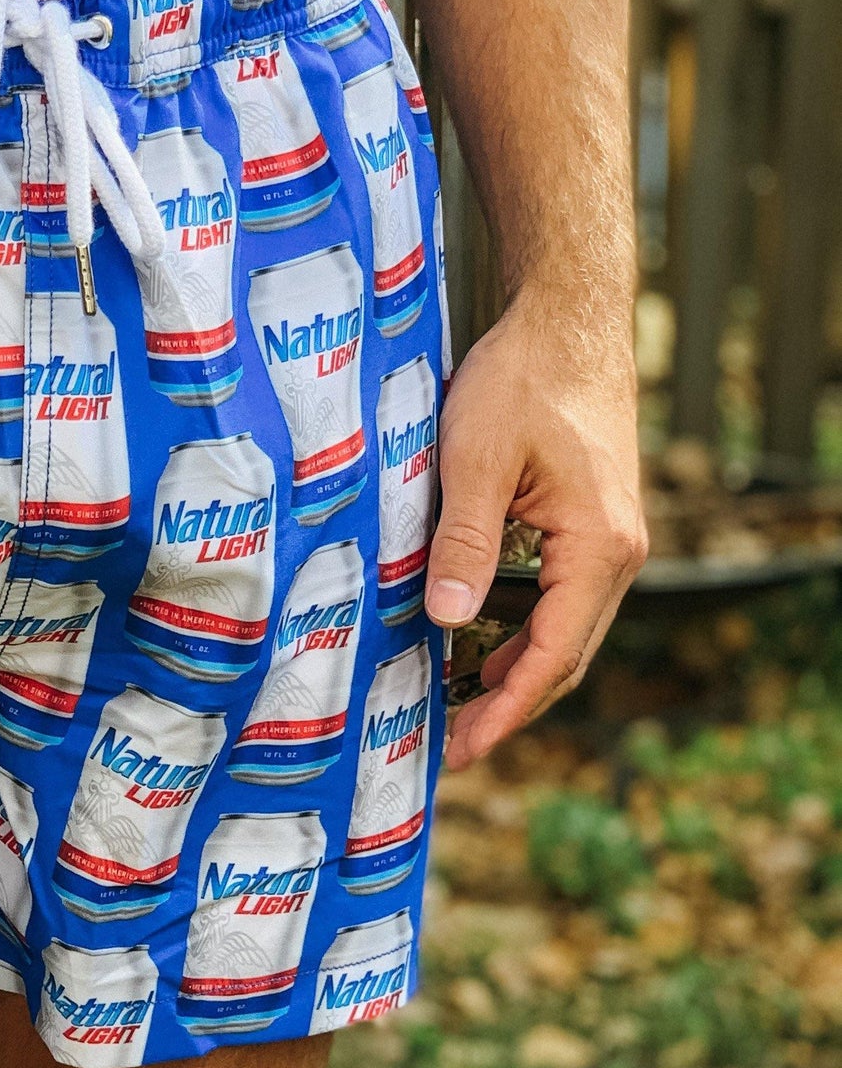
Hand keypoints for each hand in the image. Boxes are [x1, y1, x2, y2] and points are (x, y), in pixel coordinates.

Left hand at [423, 289, 646, 768]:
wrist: (567, 318)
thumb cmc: (523, 377)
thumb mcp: (477, 459)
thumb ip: (465, 542)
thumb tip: (449, 622)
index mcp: (598, 548)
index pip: (553, 658)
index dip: (506, 711)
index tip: (462, 749)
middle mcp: (617, 553)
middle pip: (566, 659)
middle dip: (509, 708)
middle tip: (449, 747)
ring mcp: (610, 541)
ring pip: (566, 635)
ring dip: (516, 676)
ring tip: (457, 710)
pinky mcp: (592, 526)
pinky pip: (562, 603)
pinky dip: (524, 637)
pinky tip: (480, 647)